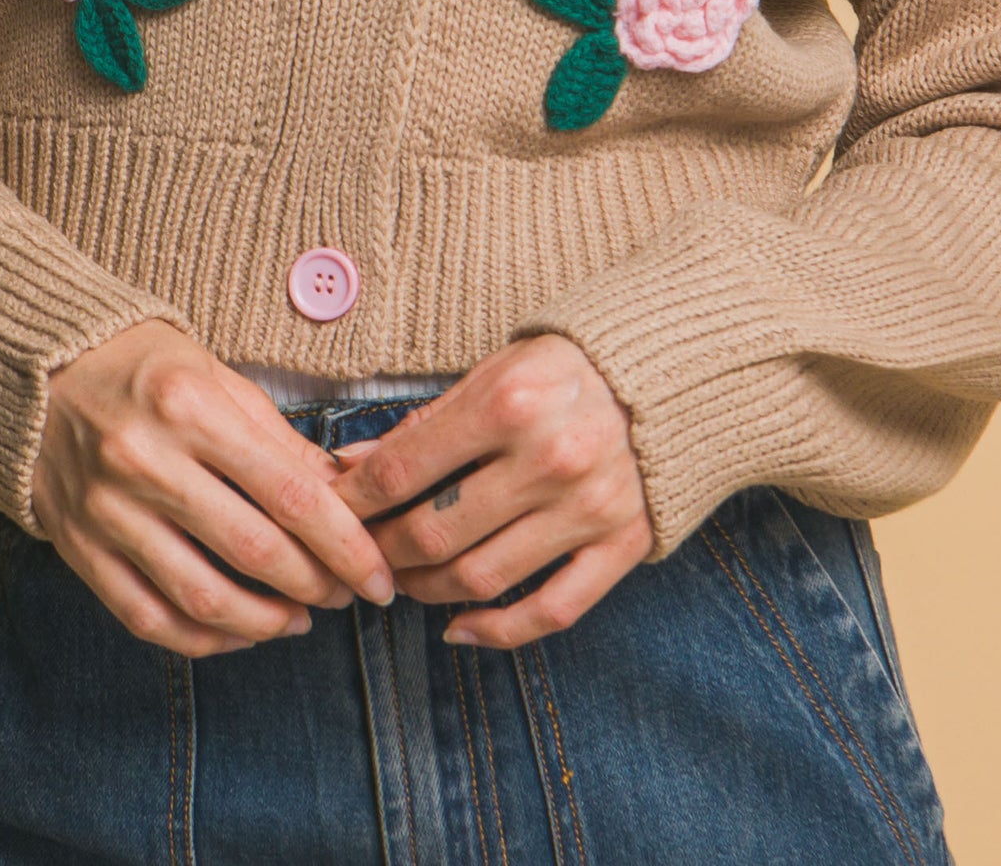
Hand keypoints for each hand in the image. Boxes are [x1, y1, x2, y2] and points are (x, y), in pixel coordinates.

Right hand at [31, 319, 396, 657]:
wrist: (40, 372)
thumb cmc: (144, 367)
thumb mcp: (218, 377)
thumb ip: (280, 440)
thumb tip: (342, 497)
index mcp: (191, 407)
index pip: (289, 493)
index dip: (344, 545)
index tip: (377, 576)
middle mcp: (146, 462)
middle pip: (252, 550)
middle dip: (314, 586)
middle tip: (346, 596)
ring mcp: (107, 511)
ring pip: (201, 598)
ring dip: (264, 622)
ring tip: (298, 620)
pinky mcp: (80, 548)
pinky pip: (147, 617)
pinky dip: (201, 640)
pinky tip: (239, 633)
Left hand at [329, 334, 653, 648]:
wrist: (669, 375)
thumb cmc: (564, 369)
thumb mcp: (491, 372)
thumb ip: (423, 424)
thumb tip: (349, 465)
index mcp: (509, 402)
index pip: (403, 470)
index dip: (354, 501)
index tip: (330, 511)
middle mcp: (549, 458)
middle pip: (434, 533)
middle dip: (382, 552)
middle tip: (361, 555)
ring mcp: (589, 507)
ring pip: (482, 578)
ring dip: (426, 590)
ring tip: (403, 581)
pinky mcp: (623, 545)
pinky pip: (550, 610)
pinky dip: (497, 631)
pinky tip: (459, 628)